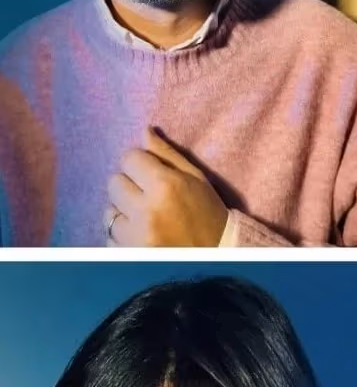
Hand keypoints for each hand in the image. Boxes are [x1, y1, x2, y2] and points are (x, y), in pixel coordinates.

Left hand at [105, 128, 228, 246]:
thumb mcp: (196, 179)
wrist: (217, 256)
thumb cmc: (208, 213)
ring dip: (125, 214)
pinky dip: (123, 236)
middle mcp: (147, 210)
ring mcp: (136, 236)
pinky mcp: (129, 255)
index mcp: (166, 186)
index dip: (140, 164)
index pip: (129, 158)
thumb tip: (144, 131)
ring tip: (148, 221)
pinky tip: (144, 237)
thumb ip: (167, 155)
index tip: (152, 175)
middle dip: (130, 187)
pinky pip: (110, 237)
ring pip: (109, 212)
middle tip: (150, 198)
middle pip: (114, 183)